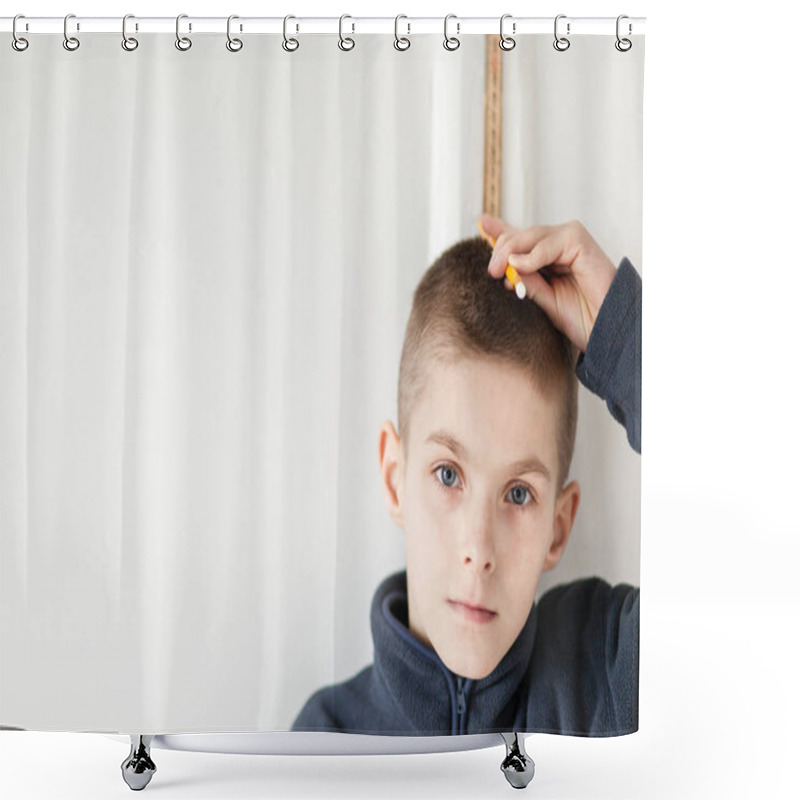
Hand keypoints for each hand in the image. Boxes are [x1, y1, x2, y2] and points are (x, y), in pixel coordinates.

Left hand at [479, 214, 617, 353]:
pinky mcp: (580, 242)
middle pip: (522, 236)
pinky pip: (548, 245)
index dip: (501, 232)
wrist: (607, 331)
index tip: (482, 223)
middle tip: (490, 271)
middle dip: (501, 250)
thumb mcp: (543, 300)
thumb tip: (503, 265)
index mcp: (550, 257)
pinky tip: (519, 266)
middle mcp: (560, 244)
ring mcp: (571, 240)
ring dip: (511, 252)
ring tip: (497, 272)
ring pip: (531, 236)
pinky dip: (531, 257)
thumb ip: (525, 280)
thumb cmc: (581, 318)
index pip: (521, 240)